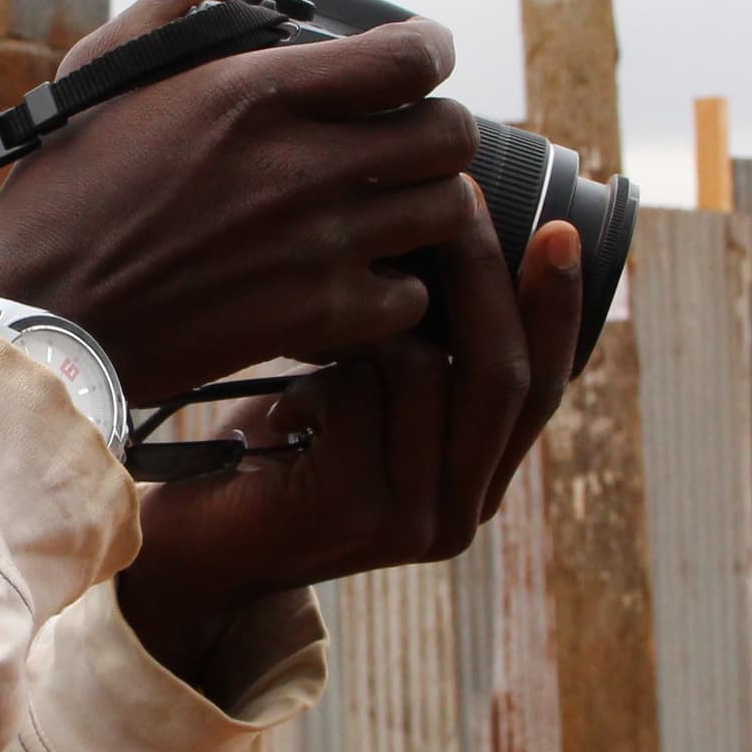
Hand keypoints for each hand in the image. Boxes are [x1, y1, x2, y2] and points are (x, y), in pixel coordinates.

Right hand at [0, 0, 484, 402]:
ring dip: (426, 209)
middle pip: (450, 136)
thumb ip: (179, 1)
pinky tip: (360, 279)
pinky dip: (396, 291)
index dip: (430, 53)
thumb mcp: (105, 75)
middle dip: (438, 134)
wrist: (39, 319)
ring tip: (391, 211)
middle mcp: (301, 164)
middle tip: (404, 144)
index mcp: (254, 92)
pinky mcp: (314, 319)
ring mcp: (315, 246)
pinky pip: (410, 299)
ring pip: (445, 215)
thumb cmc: (64, 193)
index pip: (411, 57)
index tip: (416, 63)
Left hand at [113, 215, 584, 695]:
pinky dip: (323, 361)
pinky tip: (283, 377)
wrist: (188, 551)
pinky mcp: (354, 515)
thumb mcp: (358, 392)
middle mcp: (461, 513)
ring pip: (431, 373)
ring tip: (328, 305)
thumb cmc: (269, 451)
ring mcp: (412, 523)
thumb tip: (461, 231)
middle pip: (505, 378)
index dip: (557, 309)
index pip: (545, 387)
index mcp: (476, 481)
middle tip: (459, 200)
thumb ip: (420, 352)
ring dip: (379, 317)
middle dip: (484, 278)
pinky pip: (363, 393)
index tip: (563, 228)